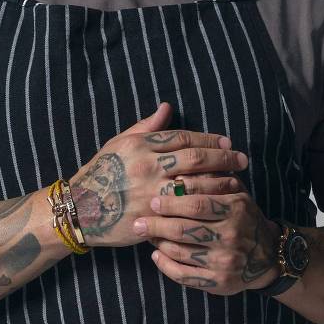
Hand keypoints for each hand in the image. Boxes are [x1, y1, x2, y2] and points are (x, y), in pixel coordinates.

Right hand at [68, 102, 248, 247]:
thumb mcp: (120, 142)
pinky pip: (184, 211)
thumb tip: (167, 107)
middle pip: (195, 159)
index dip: (209, 139)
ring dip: (220, 182)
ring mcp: (151, 192)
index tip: (227, 142)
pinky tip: (218, 205)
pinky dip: (204, 207)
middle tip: (242, 159)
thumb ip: (146, 126)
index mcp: (141, 145)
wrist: (80, 207)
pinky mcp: (151, 216)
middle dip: (223, 158)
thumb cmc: (101, 170)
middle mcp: (148, 166)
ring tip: (237, 181)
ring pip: (195, 184)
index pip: (184, 138)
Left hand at [135, 175, 282, 295]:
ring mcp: (225, 262)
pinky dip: (165, 265)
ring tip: (145, 233)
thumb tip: (181, 167)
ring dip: (158, 242)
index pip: (197, 202)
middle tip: (139, 220)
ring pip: (180, 251)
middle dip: (157, 224)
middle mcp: (232, 236)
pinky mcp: (219, 283)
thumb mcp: (235, 191)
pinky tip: (156, 254)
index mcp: (236, 208)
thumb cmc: (242, 215)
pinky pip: (184, 275)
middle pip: (184, 228)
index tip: (152, 199)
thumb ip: (212, 177)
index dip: (171, 201)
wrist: (267, 255)